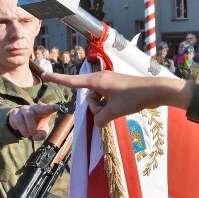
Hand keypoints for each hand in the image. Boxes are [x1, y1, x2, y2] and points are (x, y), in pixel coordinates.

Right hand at [7, 103, 59, 140]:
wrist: (19, 123)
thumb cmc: (34, 125)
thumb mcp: (40, 131)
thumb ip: (41, 135)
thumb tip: (36, 135)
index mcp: (43, 111)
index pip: (48, 107)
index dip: (52, 107)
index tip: (58, 107)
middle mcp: (34, 108)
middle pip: (40, 107)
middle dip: (46, 109)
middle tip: (41, 124)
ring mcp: (24, 109)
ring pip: (29, 115)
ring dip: (30, 127)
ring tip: (29, 134)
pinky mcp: (15, 113)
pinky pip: (19, 121)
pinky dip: (23, 129)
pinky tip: (24, 133)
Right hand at [42, 70, 193, 127]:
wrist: (155, 91)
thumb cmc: (134, 97)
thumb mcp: (114, 111)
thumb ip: (100, 119)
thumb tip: (97, 123)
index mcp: (97, 80)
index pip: (72, 81)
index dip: (57, 79)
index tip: (43, 75)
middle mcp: (100, 81)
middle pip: (89, 99)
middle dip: (96, 108)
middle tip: (112, 108)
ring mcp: (109, 86)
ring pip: (98, 103)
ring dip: (105, 109)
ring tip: (120, 108)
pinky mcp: (116, 91)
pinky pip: (106, 103)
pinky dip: (111, 108)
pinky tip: (123, 107)